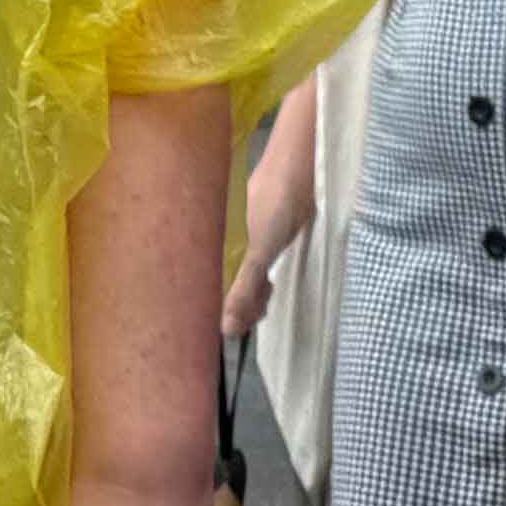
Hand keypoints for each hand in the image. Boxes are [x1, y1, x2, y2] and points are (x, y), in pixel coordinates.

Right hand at [223, 94, 317, 338]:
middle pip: (222, 286)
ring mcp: (241, 242)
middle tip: (258, 312)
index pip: (206, 287)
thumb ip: (242, 291)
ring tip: (265, 300)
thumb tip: (227, 331)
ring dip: (251, 296)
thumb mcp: (256, 253)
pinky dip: (260, 283)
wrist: (299, 173)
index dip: (218, 310)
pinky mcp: (259, 240)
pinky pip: (253, 270)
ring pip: (239, 280)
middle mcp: (222, 244)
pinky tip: (269, 286)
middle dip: (238, 305)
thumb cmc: (272, 207)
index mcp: (213, 245)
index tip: (236, 327)